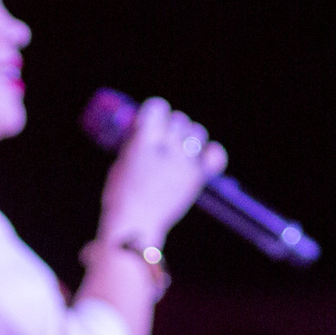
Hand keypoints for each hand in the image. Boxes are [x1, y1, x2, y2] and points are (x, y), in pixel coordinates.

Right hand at [98, 96, 226, 244]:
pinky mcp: (197, 178)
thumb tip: (148, 130)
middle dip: (170, 126)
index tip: (149, 122)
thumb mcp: (121, 161)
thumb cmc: (121, 196)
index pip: (157, 107)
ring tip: (178, 151)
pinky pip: (215, 154)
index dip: (154, 112)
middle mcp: (167, 149)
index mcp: (143, 142)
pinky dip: (210, 153)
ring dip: (188, 137)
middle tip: (162, 141)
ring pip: (197, 132)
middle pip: (179, 120)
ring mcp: (185, 164)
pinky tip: (199, 159)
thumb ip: (137, 143)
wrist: (135, 227)